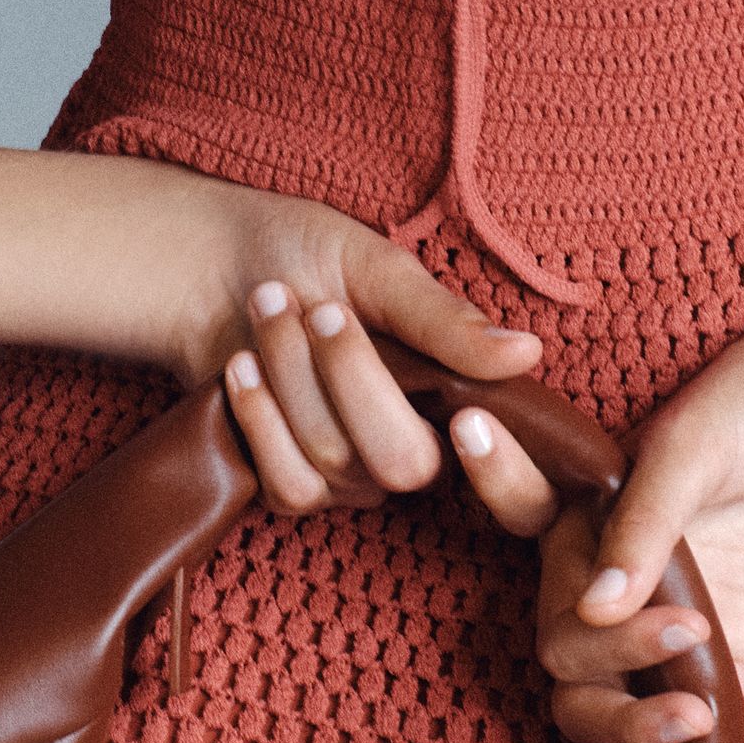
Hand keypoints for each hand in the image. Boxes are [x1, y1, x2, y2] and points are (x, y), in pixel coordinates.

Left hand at [153, 170, 547, 511]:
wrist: (215, 266)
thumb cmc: (307, 256)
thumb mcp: (381, 273)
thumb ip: (446, 322)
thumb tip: (528, 352)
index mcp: (450, 392)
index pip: (489, 452)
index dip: (493, 460)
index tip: (462, 413)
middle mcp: (408, 445)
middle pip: (402, 462)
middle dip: (350, 378)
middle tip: (319, 310)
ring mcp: (348, 475)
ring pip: (332, 461)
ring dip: (290, 378)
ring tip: (268, 306)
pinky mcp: (289, 486)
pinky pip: (286, 485)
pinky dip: (260, 419)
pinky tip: (240, 367)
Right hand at [447, 284, 743, 742]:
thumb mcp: (695, 450)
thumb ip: (643, 526)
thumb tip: (594, 606)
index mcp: (584, 512)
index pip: (518, 514)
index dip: (491, 481)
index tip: (465, 428)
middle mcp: (608, 578)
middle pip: (564, 650)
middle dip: (612, 656)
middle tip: (688, 627)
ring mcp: (657, 633)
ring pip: (598, 708)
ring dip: (626, 730)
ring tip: (685, 719)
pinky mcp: (715, 670)